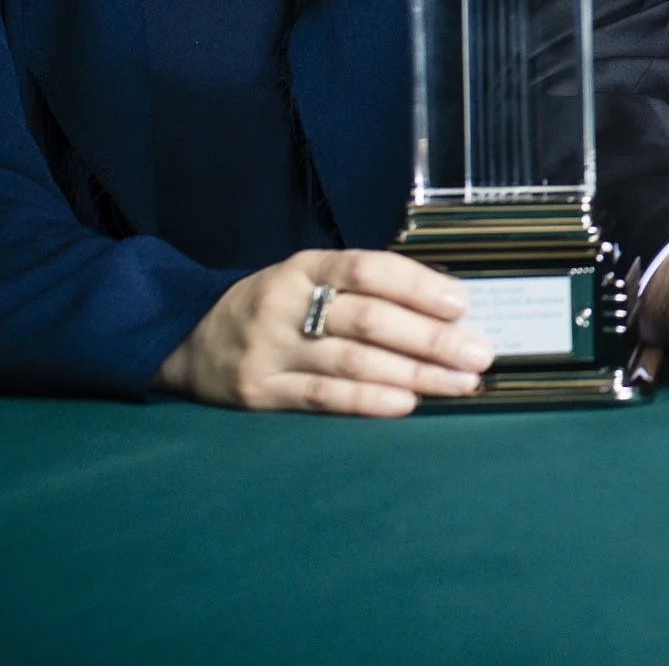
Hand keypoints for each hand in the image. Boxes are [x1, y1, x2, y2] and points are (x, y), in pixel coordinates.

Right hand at [153, 248, 492, 415]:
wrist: (190, 341)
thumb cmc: (273, 309)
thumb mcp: (307, 281)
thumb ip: (362, 290)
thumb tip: (444, 309)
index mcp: (303, 267)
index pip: (366, 268)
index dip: (416, 284)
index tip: (461, 303)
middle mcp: (284, 303)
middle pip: (367, 319)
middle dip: (431, 338)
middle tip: (478, 353)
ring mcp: (269, 349)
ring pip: (351, 361)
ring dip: (413, 374)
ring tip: (459, 384)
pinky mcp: (258, 392)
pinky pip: (321, 397)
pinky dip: (368, 401)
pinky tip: (406, 403)